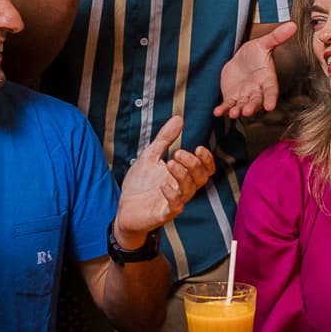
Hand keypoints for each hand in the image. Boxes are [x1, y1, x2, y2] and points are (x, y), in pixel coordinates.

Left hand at [116, 114, 216, 241]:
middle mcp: (182, 189)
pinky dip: (171, 195)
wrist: (124, 208)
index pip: (204, 169)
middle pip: (201, 178)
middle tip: (178, 153)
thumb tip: (178, 118)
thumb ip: (165, 139)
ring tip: (170, 163)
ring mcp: (174, 202)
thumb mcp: (150, 156)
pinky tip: (163, 184)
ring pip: (189, 190)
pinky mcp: (163, 214)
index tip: (199, 148)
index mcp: (182, 175)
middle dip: (193, 164)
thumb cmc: (139, 184)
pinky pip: (175, 206)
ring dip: (183, 175)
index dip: (206, 160)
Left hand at [215, 22, 298, 118]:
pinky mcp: (232, 98)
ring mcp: (244, 96)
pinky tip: (217, 112)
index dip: (270, 98)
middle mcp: (257, 91)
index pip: (271, 90)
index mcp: (267, 79)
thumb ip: (277, 37)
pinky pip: (228, 105)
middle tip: (247, 111)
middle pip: (256, 101)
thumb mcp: (264, 44)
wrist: (240, 60)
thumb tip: (293, 25)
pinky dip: (223, 110)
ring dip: (238, 111)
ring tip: (234, 114)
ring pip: (242, 106)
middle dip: (252, 107)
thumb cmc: (255, 53)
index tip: (270, 106)